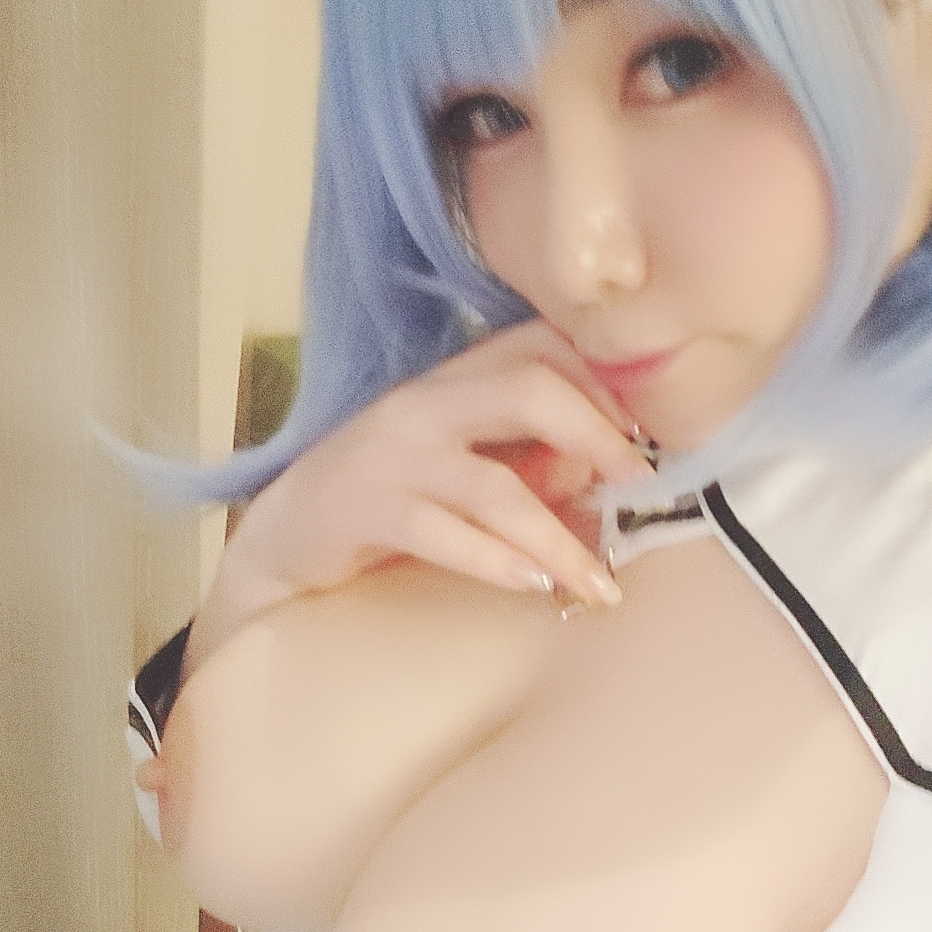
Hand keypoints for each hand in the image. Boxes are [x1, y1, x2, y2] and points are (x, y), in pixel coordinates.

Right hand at [184, 321, 654, 674]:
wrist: (284, 541)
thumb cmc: (391, 503)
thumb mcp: (467, 472)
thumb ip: (533, 463)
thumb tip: (605, 472)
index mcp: (455, 381)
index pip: (543, 347)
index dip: (604, 383)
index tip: (647, 435)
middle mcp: (423, 403)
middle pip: (530, 390)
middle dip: (597, 436)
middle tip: (640, 486)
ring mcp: (387, 453)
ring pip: (494, 484)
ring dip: (557, 539)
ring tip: (599, 584)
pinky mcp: (358, 507)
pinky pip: (440, 531)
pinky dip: (495, 561)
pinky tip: (532, 584)